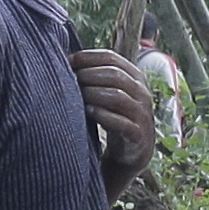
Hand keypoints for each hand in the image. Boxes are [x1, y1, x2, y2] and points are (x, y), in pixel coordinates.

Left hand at [73, 47, 156, 191]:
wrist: (132, 152)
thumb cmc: (114, 116)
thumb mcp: (110, 92)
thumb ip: (96, 76)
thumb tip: (66, 59)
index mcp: (135, 77)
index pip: (112, 58)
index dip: (88, 57)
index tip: (69, 61)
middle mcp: (142, 93)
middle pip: (115, 75)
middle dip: (88, 75)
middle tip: (71, 79)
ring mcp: (142, 114)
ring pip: (118, 97)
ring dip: (93, 94)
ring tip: (77, 95)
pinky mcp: (138, 135)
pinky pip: (121, 123)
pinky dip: (102, 116)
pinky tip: (88, 112)